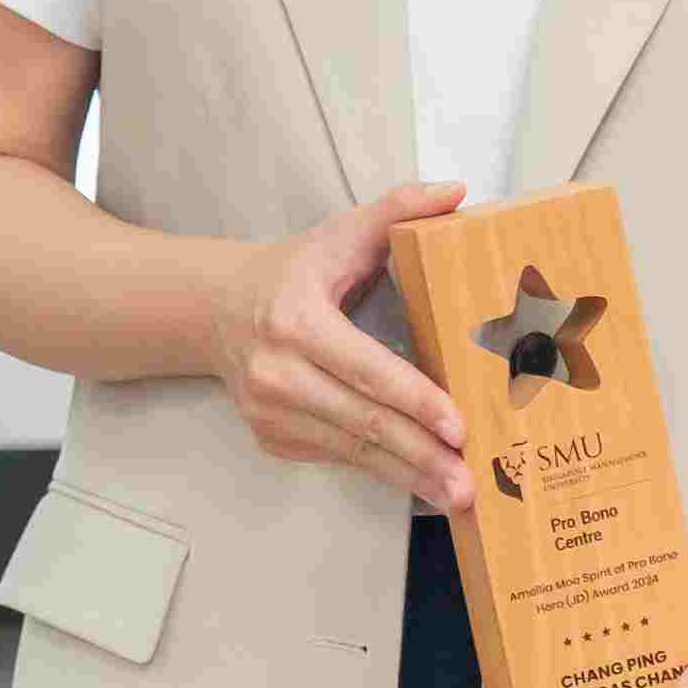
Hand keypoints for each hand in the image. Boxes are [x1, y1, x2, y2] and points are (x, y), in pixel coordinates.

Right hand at [210, 183, 467, 513]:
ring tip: (457, 495)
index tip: (459, 426)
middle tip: (470, 485)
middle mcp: (276, 372)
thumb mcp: (341, 234)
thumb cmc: (295, 271)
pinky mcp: (271, 436)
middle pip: (362, 421)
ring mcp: (269, 411)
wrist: (217, 309)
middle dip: (420, 455)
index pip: (366, 368)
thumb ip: (398, 209)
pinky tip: (420, 481)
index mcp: (296, 319)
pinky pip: (335, 457)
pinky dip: (380, 471)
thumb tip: (455, 191)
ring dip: (407, 476)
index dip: (414, 400)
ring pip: (351, 449)